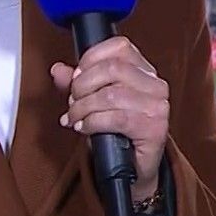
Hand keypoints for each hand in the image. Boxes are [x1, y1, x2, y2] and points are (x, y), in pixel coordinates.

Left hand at [55, 39, 170, 202]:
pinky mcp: (154, 128)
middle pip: (112, 69)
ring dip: (83, 108)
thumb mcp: (94, 102)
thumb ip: (77, 84)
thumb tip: (58, 70)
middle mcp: (155, 85)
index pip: (120, 47)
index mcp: (144, 71)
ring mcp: (158, 106)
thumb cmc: (117, 132)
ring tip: (75, 118)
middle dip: (83, 85)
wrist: (134, 168)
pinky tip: (84, 128)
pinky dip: (93, 123)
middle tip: (73, 102)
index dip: (91, 59)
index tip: (76, 76)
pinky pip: (116, 118)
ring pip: (111, 95)